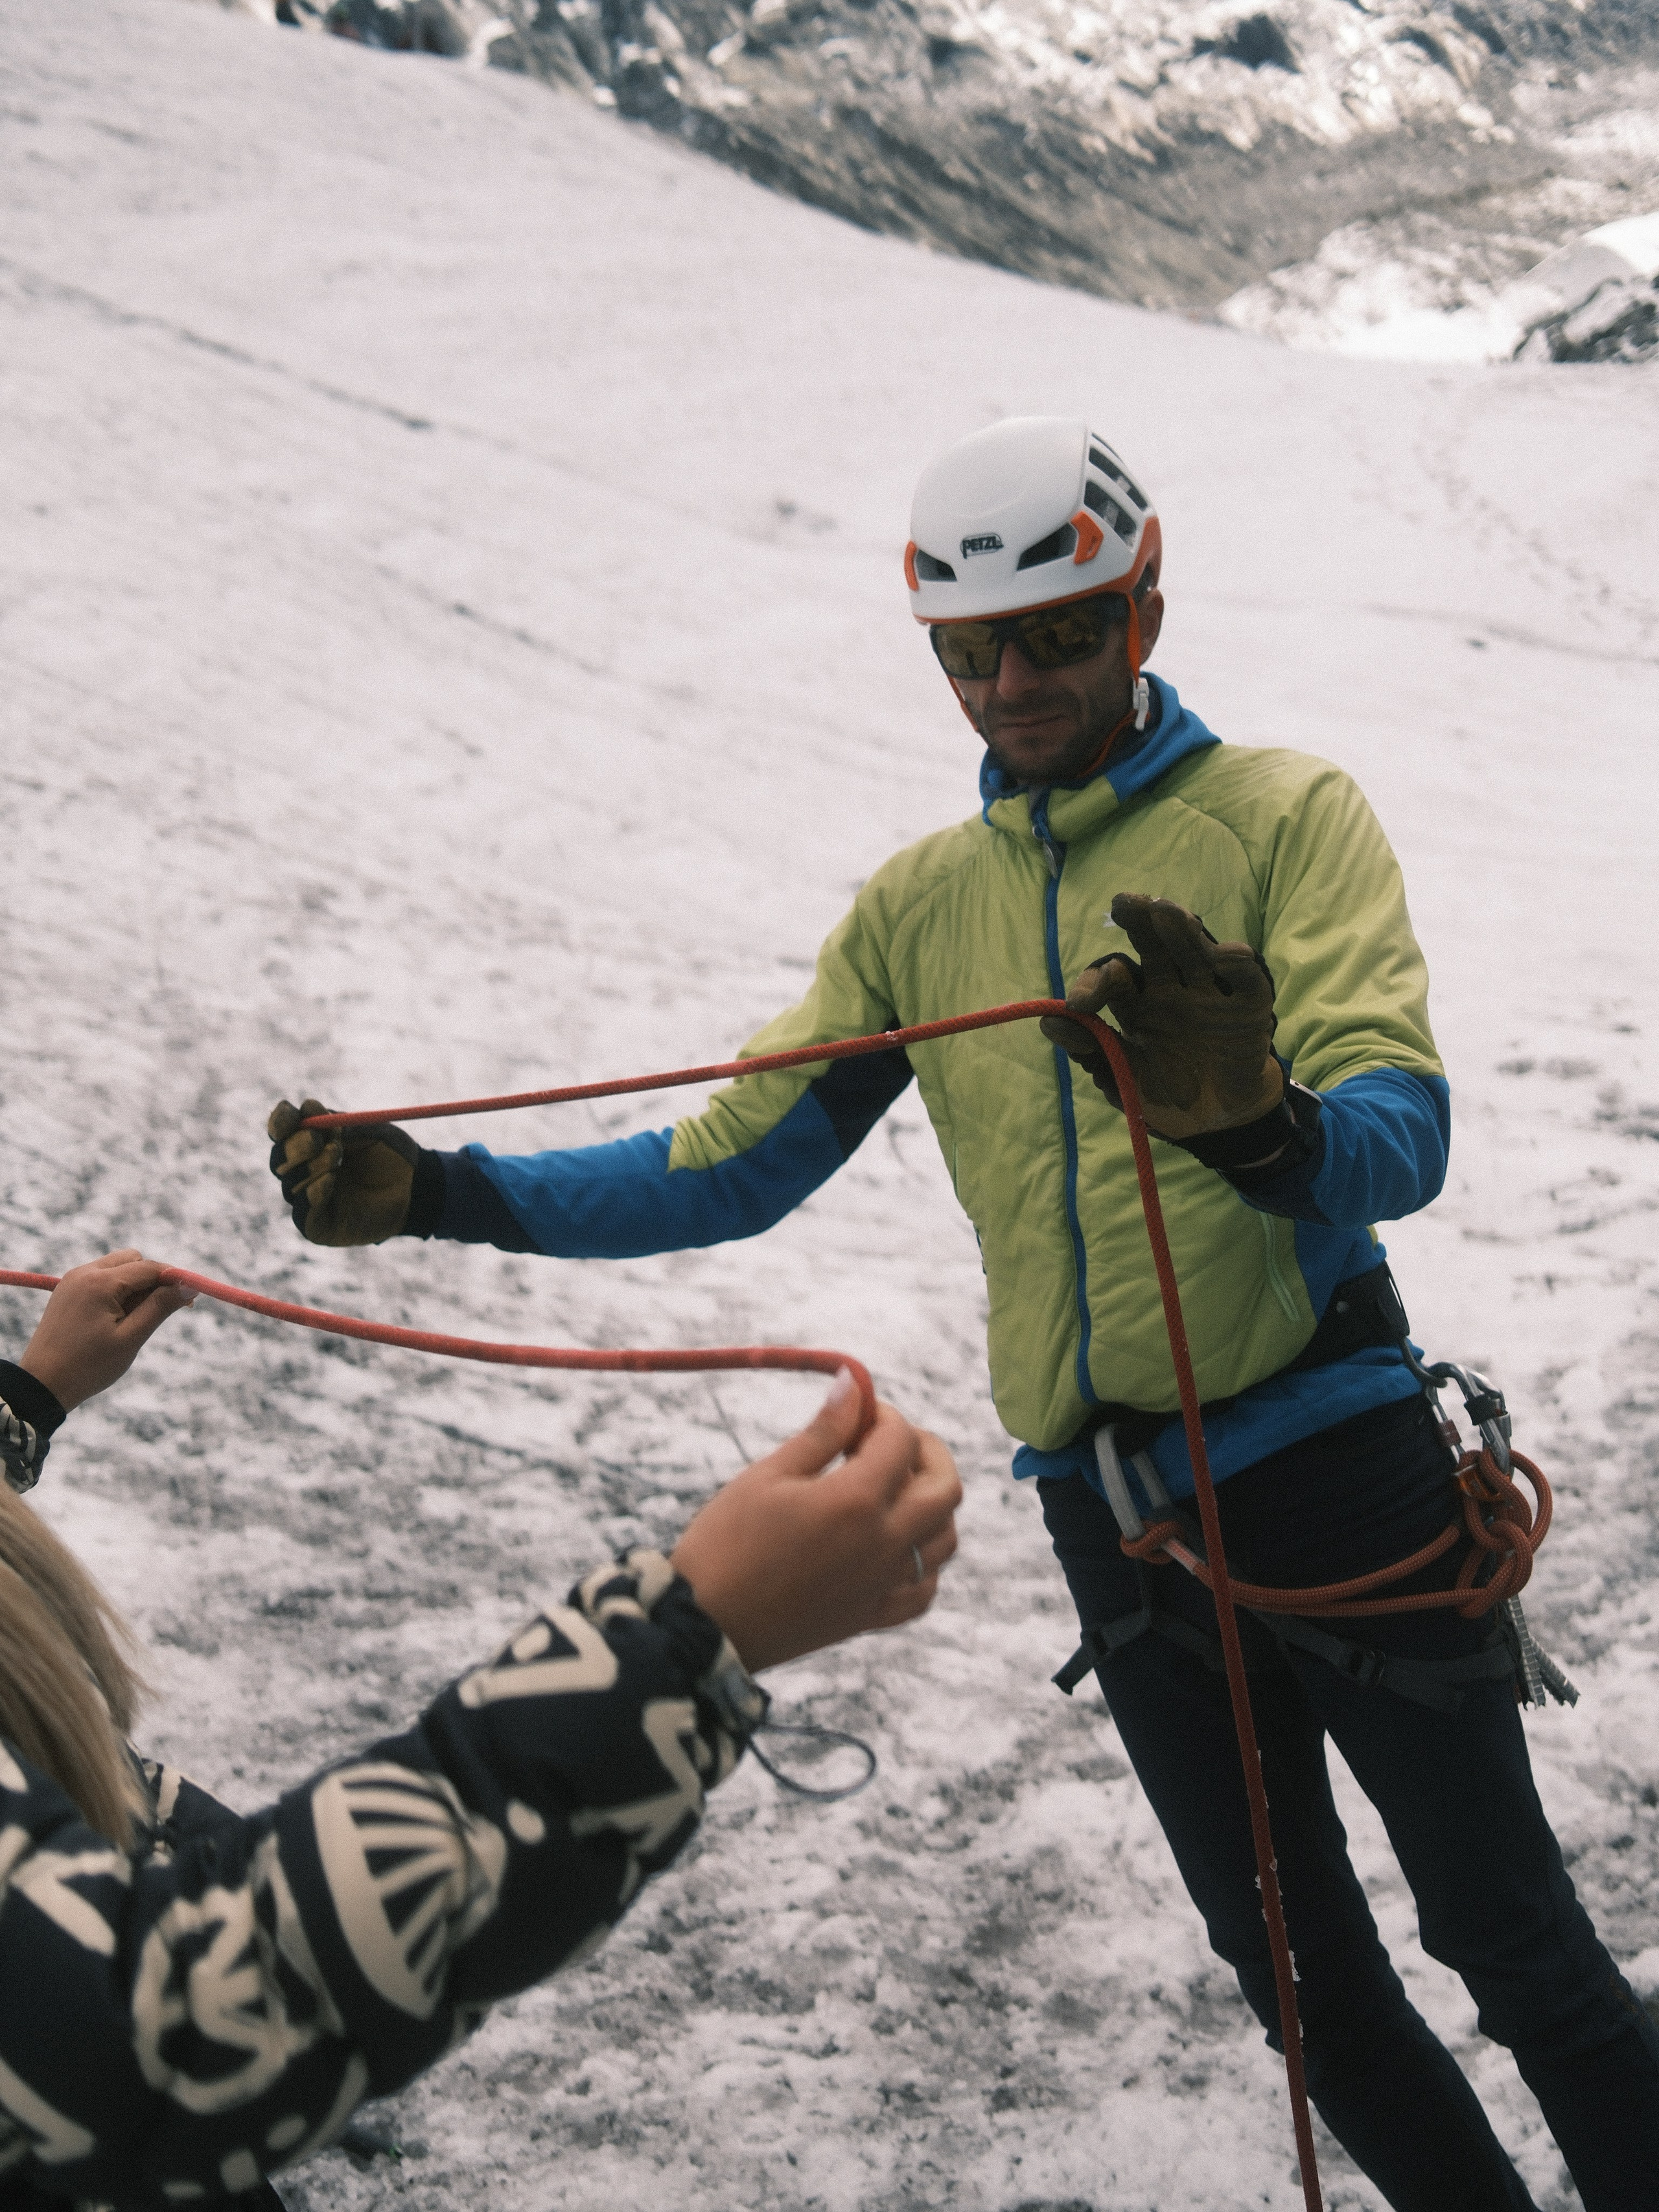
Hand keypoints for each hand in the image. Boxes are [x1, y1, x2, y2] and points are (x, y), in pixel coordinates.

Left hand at [20, 1250, 196, 1412]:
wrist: (42, 1384)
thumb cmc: (89, 1366)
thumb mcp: (131, 1338)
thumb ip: (160, 1307)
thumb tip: (188, 1286)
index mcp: (100, 1283)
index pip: (149, 1268)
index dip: (174, 1279)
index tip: (192, 1298)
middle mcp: (84, 1273)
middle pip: (133, 1260)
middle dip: (153, 1280)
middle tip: (163, 1311)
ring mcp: (73, 1280)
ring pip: (117, 1268)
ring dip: (135, 1285)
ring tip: (137, 1319)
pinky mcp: (67, 1290)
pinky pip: (101, 1279)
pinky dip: (117, 1291)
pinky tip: (118, 1318)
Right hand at [268, 1098, 423, 1245]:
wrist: (418, 1187)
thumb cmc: (392, 1155)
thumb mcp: (372, 1130)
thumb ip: (342, 1123)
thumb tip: (310, 1110)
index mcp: (311, 1142)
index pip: (282, 1131)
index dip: (281, 1122)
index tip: (292, 1114)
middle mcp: (303, 1171)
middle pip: (279, 1158)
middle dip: (295, 1146)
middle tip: (317, 1138)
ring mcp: (309, 1199)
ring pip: (291, 1184)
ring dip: (311, 1167)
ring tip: (336, 1155)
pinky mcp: (318, 1226)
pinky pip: (303, 1213)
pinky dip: (313, 1195)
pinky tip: (329, 1181)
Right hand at [671, 1372, 960, 1671]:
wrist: (704, 1625)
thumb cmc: (726, 1542)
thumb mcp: (769, 1475)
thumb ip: (823, 1430)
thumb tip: (853, 1382)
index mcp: (856, 1502)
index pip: (901, 1440)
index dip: (883, 1415)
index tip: (856, 1412)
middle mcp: (883, 1544)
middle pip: (945, 1488)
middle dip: (927, 1451)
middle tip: (890, 1441)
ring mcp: (883, 1585)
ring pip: (945, 1539)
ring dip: (931, 1503)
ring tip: (893, 1488)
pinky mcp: (871, 1617)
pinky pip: (925, 1589)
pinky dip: (924, 1561)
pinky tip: (895, 1544)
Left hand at [1040, 893, 1282, 1140]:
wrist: (1218, 1125)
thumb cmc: (1166, 1097)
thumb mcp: (1124, 1077)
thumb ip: (1092, 1049)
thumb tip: (1048, 1022)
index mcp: (1137, 1002)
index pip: (1113, 975)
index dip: (1096, 981)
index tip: (1081, 1003)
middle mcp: (1171, 988)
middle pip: (1154, 945)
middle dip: (1140, 922)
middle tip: (1123, 904)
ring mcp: (1210, 993)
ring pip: (1196, 950)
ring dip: (1182, 930)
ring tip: (1165, 911)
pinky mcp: (1249, 1007)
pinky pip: (1247, 981)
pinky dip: (1239, 964)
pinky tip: (1224, 953)